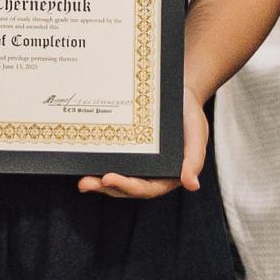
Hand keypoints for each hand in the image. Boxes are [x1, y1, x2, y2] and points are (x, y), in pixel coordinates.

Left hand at [80, 89, 207, 199]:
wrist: (178, 91)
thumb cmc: (190, 114)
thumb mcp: (196, 133)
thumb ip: (194, 159)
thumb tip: (192, 185)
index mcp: (169, 175)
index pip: (146, 188)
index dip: (127, 186)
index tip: (109, 178)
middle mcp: (151, 173)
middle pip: (127, 188)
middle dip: (106, 187)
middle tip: (86, 183)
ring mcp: (137, 164)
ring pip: (116, 179)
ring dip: (98, 183)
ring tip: (82, 182)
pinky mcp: (127, 151)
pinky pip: (112, 161)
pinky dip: (98, 165)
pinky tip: (83, 163)